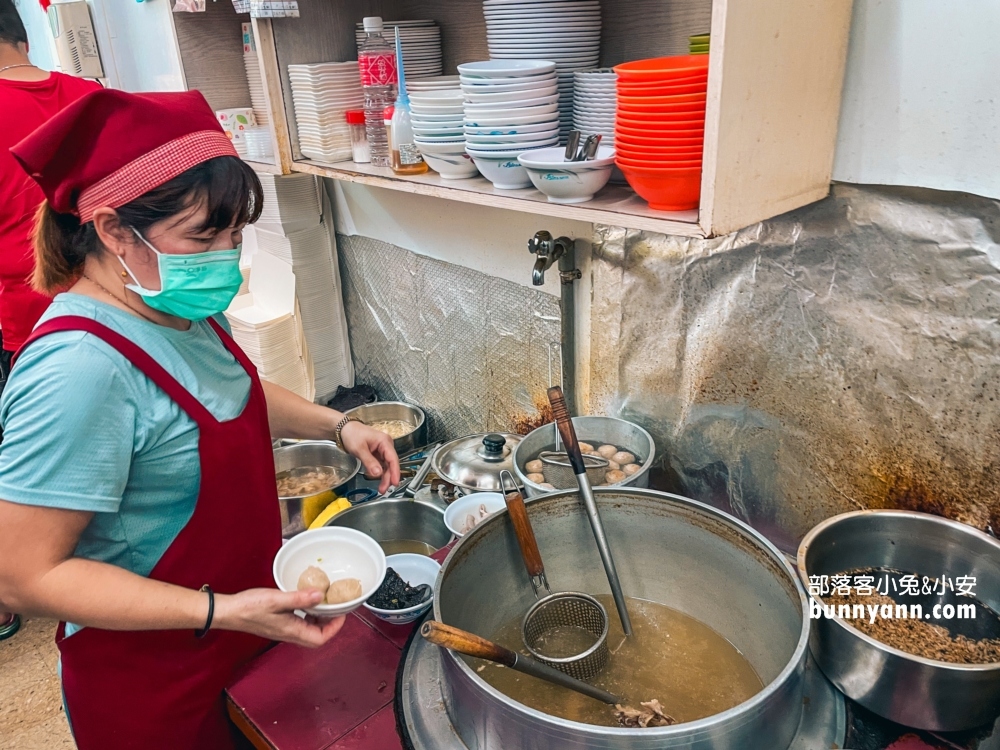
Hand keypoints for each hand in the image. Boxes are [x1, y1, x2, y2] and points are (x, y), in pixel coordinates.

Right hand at [214, 588, 345, 647]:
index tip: (341, 613)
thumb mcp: (277, 600)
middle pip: (317, 636)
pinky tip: (305, 601)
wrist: (228, 611)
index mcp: (292, 631)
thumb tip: (320, 595)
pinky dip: (307, 614)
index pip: (321, 639)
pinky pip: (299, 622)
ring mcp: (283, 629)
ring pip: (308, 629)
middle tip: (336, 608)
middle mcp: (289, 633)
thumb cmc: (249, 608)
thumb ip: (300, 598)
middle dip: (330, 623)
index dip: (335, 628)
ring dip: (319, 618)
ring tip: (324, 603)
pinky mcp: (278, 624)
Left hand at [340, 421, 400, 492]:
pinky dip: (380, 473)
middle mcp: (386, 446)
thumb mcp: (359, 449)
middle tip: (384, 489)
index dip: (395, 471)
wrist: (345, 430)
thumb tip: (378, 474)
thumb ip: (369, 461)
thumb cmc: (352, 434)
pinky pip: (382, 465)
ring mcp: (382, 450)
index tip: (395, 482)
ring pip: (387, 466)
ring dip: (385, 477)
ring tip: (382, 488)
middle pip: (391, 464)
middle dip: (389, 477)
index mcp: (384, 442)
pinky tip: (379, 481)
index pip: (393, 458)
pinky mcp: (378, 454)